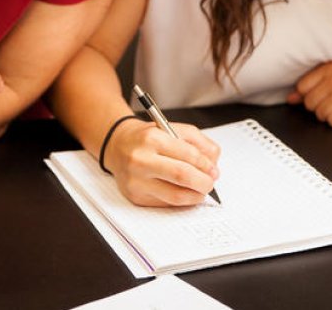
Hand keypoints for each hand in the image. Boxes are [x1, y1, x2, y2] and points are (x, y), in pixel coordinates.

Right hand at [104, 119, 220, 206]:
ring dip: (195, 196)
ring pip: (175, 196)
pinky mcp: (135, 196)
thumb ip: (197, 141)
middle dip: (203, 182)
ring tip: (200, 190)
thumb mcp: (172, 128)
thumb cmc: (148, 138)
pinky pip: (165, 203)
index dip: (206, 165)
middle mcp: (141, 160)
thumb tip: (213, 163)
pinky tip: (185, 192)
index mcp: (152, 138)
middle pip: (182, 176)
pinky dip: (181, 200)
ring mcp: (136, 181)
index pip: (188, 155)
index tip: (213, 169)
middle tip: (210, 182)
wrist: (119, 146)